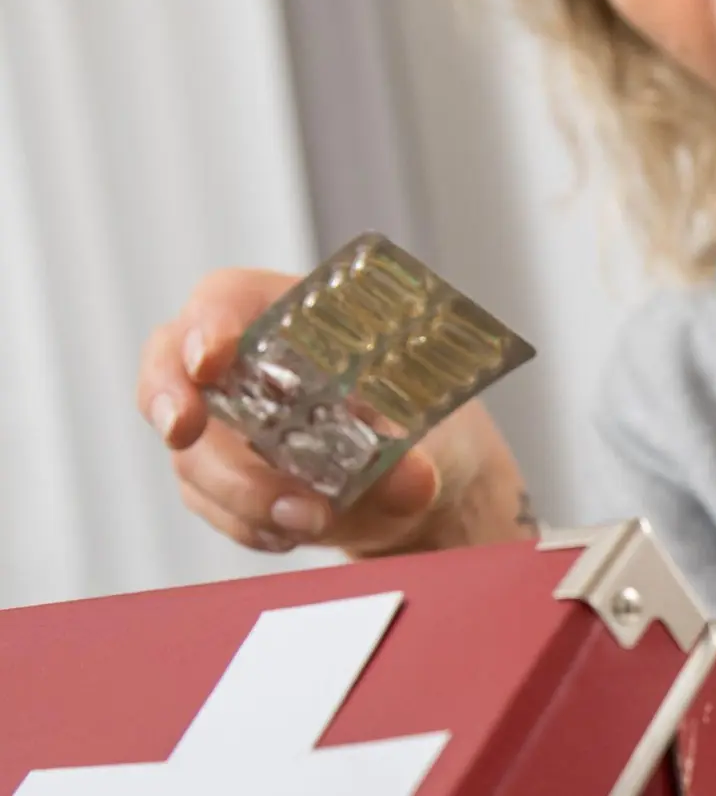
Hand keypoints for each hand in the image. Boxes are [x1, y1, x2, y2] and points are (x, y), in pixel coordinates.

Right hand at [136, 269, 527, 557]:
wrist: (417, 482)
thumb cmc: (418, 427)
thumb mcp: (428, 435)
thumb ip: (413, 457)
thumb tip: (412, 478)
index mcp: (293, 319)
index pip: (228, 298)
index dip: (208, 321)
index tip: (210, 359)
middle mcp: (243, 364)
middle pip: (170, 363)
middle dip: (170, 398)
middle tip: (186, 433)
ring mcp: (223, 423)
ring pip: (191, 452)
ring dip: (239, 492)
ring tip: (310, 519)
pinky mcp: (220, 478)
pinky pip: (210, 504)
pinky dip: (249, 524)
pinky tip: (294, 532)